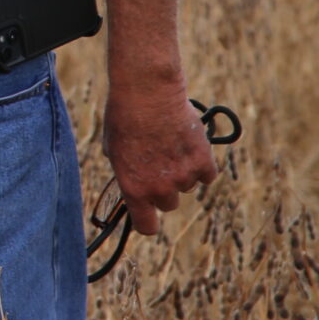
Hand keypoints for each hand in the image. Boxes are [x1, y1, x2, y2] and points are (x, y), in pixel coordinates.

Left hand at [101, 79, 216, 234]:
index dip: (148, 221)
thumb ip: (124, 171)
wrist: (147, 93)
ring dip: (182, 172)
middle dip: (164, 188)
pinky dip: (201, 162)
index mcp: (134, 189)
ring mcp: (184, 177)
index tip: (149, 214)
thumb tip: (132, 180)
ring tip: (170, 144)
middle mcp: (160, 189)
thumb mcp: (112, 149)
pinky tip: (188, 144)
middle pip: (168, 204)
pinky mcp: (204, 162)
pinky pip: (207, 174)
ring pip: (188, 186)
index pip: (146, 226)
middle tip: (158, 164)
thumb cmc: (123, 117)